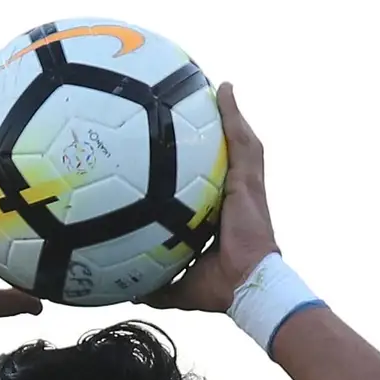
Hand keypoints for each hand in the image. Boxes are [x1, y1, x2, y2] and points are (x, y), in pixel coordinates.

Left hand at [145, 83, 281, 312]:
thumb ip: (157, 284)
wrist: (245, 286)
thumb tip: (129, 292)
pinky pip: (242, 141)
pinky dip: (233, 113)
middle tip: (202, 106)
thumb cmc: (221, 288)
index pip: (210, 186)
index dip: (201, 169)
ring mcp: (245, 186)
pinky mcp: (250, 180)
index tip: (187, 153)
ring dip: (230, 114)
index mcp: (221, 217)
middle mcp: (234, 197)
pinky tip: (223, 89)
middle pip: (227, 157)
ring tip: (216, 87)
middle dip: (220, 131)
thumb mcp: (181, 285)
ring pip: (238, 142)